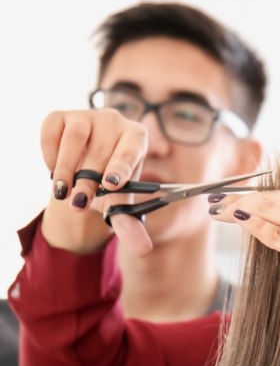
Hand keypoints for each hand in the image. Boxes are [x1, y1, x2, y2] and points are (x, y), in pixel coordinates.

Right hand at [40, 109, 151, 254]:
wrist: (84, 173)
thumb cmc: (107, 186)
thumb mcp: (118, 206)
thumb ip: (129, 226)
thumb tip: (144, 250)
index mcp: (137, 137)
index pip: (132, 147)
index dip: (122, 165)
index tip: (112, 184)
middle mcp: (115, 121)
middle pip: (101, 151)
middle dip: (88, 181)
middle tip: (79, 202)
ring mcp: (87, 115)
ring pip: (75, 139)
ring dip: (67, 168)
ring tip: (63, 192)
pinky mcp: (61, 116)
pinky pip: (52, 132)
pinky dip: (50, 153)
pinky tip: (54, 169)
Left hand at [207, 180, 279, 309]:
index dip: (268, 196)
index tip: (250, 198)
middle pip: (275, 196)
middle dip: (243, 197)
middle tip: (221, 198)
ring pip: (271, 211)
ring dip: (241, 210)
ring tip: (220, 209)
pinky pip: (278, 236)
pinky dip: (256, 228)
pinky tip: (240, 223)